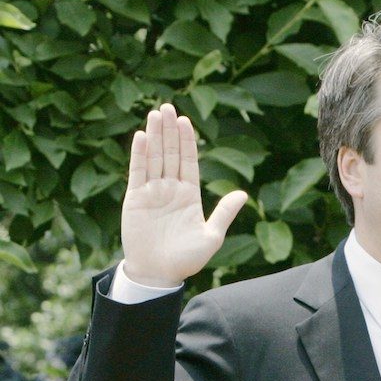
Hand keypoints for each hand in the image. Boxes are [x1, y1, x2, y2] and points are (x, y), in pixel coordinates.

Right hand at [121, 104, 246, 286]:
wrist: (159, 274)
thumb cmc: (187, 259)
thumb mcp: (211, 235)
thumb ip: (224, 213)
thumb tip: (243, 193)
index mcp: (190, 195)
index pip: (188, 161)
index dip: (187, 141)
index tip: (186, 121)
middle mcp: (170, 189)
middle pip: (170, 153)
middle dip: (170, 131)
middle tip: (168, 106)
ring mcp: (152, 192)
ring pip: (154, 158)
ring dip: (155, 135)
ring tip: (155, 113)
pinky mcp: (135, 199)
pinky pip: (138, 173)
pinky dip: (140, 154)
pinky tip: (141, 136)